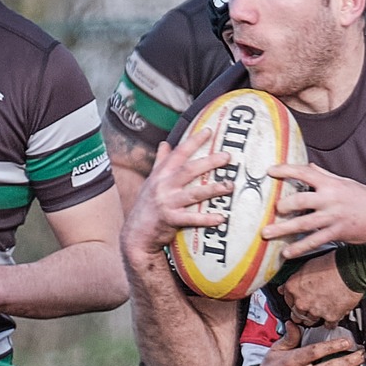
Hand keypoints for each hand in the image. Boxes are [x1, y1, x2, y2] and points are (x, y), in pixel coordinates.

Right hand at [121, 133, 230, 259]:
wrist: (136, 234)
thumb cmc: (146, 206)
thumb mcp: (150, 181)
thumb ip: (160, 162)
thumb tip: (165, 143)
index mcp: (160, 174)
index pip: (178, 153)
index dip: (193, 141)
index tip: (208, 131)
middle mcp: (163, 186)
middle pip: (189, 170)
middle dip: (209, 162)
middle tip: (227, 156)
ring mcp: (166, 203)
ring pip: (194, 193)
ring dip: (213, 189)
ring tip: (230, 185)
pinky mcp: (170, 220)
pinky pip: (192, 218)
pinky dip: (206, 219)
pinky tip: (221, 217)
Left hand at [261, 163, 365, 257]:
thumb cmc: (365, 199)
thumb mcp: (346, 182)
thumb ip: (325, 175)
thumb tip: (310, 166)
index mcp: (331, 184)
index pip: (305, 172)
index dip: (286, 170)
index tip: (271, 171)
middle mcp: (330, 200)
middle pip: (300, 201)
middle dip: (283, 205)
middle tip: (272, 210)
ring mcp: (332, 218)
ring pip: (303, 224)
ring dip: (283, 229)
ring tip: (267, 233)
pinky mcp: (336, 233)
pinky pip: (314, 241)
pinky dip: (299, 248)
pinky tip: (287, 252)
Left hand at [277, 250, 363, 327]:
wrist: (352, 269)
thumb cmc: (332, 264)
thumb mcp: (307, 266)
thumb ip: (294, 279)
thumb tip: (284, 286)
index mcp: (293, 288)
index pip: (288, 300)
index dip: (294, 300)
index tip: (298, 300)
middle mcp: (302, 302)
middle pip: (297, 314)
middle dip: (302, 311)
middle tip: (311, 306)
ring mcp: (315, 311)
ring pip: (311, 321)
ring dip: (316, 317)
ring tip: (322, 309)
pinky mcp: (330, 317)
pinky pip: (328, 325)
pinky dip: (331, 321)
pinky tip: (333, 315)